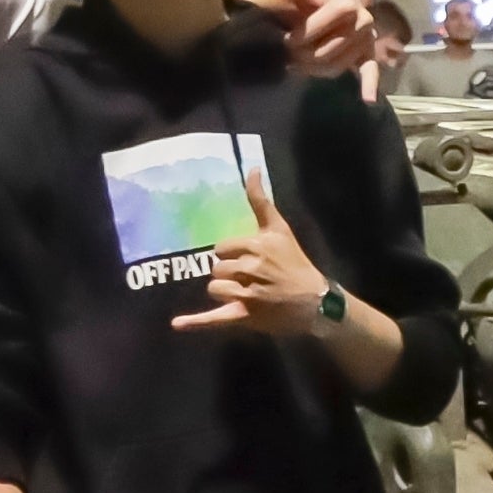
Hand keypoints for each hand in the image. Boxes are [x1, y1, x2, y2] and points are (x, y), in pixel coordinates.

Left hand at [181, 193, 336, 341]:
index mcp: (257, 246)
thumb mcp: (279, 228)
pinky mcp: (245, 316)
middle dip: (229, 273)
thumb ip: (261, 200)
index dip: (231, 254)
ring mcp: (248, 295)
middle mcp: (251, 269)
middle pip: (217, 268)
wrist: (315, 301)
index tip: (247, 259)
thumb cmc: (295, 263)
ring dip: (225, 291)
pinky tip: (176, 323)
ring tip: (246, 294)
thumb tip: (251, 169)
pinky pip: (215, 318)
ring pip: (215, 288)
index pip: (222, 248)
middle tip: (251, 279)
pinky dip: (195, 322)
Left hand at [265, 0, 383, 75]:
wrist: (322, 10)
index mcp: (349, 3)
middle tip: (288, 56)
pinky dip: (369, 84)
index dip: (309, 31)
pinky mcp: (368, 55)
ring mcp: (367, 40)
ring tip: (297, 66)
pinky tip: (368, 100)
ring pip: (340, 64)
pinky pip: (370, 70)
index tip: (289, 39)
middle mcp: (364, 20)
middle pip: (333, 48)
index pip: (331, 21)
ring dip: (317, 69)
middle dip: (307, 54)